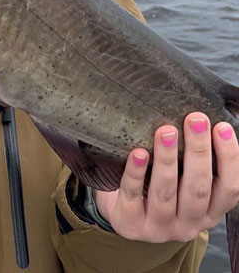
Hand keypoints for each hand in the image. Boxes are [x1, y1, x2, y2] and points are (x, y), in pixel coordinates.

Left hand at [94, 112, 238, 241]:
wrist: (119, 210)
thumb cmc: (155, 185)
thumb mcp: (182, 177)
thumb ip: (194, 157)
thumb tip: (206, 118)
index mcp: (208, 212)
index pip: (229, 189)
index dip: (229, 159)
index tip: (222, 127)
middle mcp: (188, 224)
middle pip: (197, 189)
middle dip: (198, 151)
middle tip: (195, 119)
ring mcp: (159, 227)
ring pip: (166, 193)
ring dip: (167, 159)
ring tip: (166, 131)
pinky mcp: (130, 224)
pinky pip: (133, 196)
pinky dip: (135, 173)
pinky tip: (138, 153)